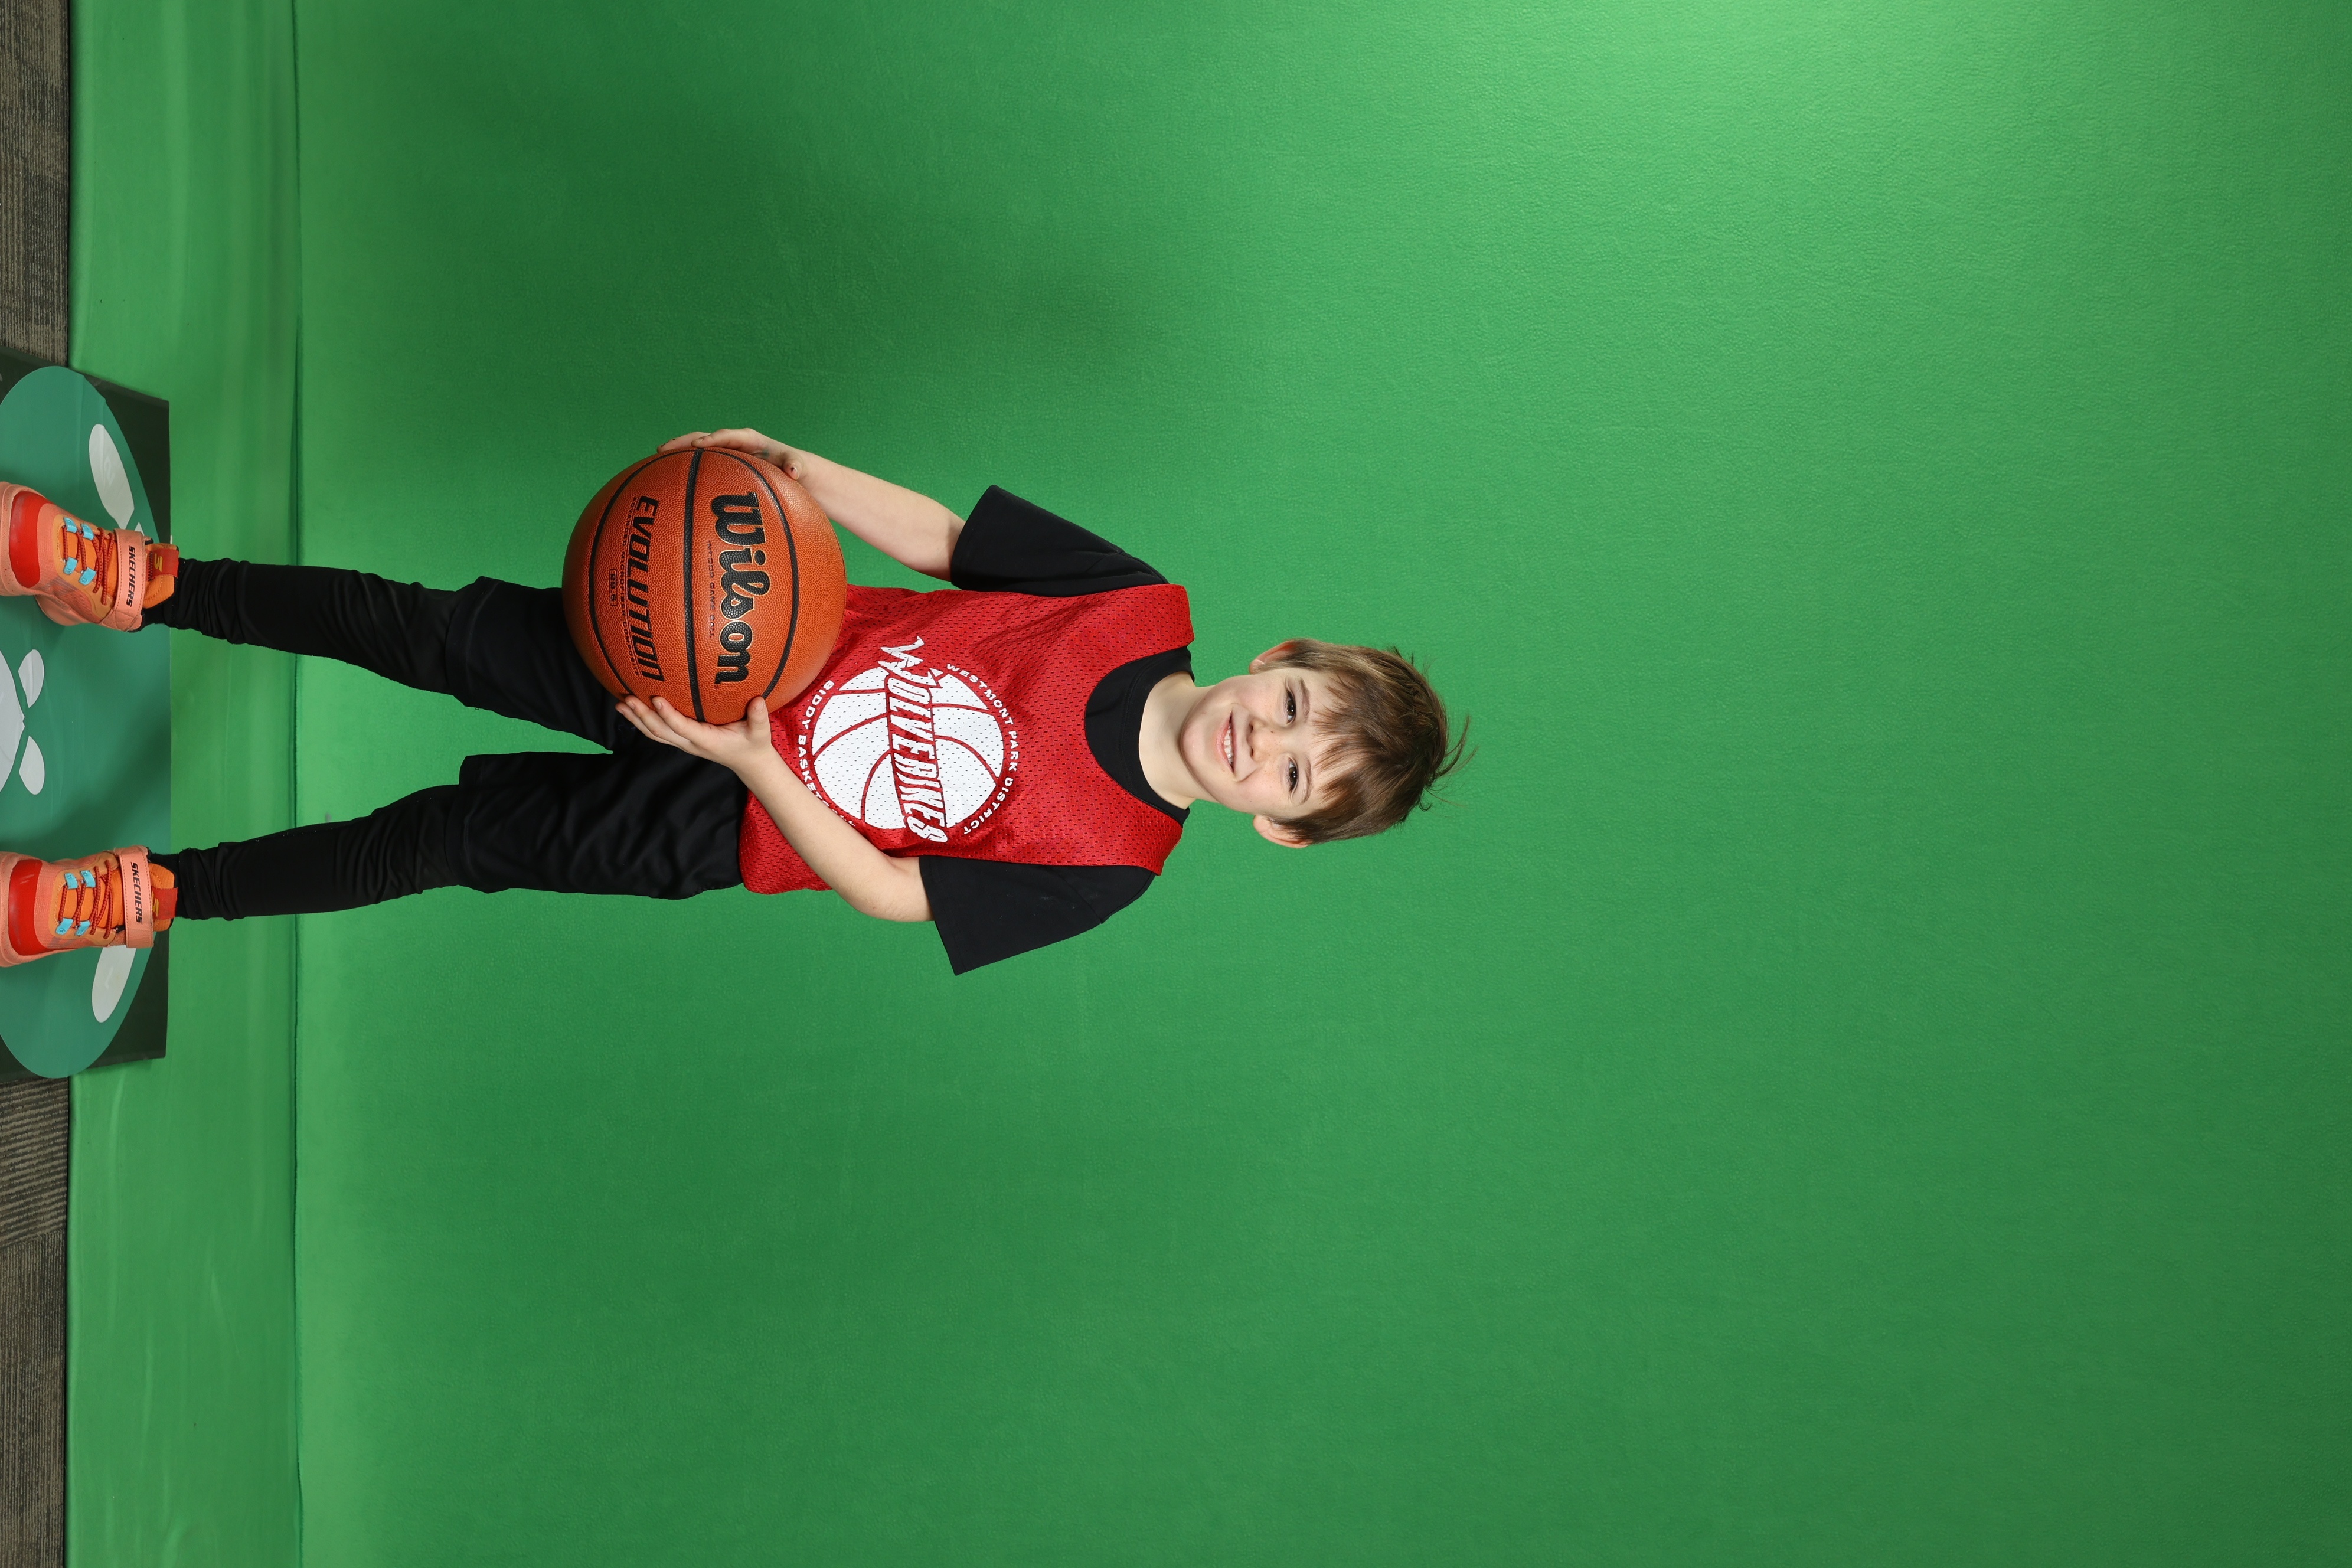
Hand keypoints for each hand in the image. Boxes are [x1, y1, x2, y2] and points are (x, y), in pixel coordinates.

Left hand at [616, 694, 778, 773]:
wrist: (749, 763)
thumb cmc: (753, 744)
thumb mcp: (760, 733)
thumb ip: (759, 718)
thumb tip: (758, 700)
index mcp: (707, 740)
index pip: (683, 728)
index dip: (668, 715)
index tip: (657, 699)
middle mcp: (691, 743)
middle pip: (660, 731)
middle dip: (642, 716)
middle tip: (627, 699)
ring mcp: (684, 743)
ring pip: (655, 733)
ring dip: (636, 720)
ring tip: (620, 704)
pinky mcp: (682, 740)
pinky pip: (658, 732)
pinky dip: (642, 722)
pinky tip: (631, 710)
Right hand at [658, 427, 804, 479]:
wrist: (794, 473)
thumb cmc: (797, 469)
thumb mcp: (800, 466)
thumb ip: (797, 465)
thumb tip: (793, 470)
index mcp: (751, 440)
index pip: (729, 436)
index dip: (714, 439)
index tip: (699, 446)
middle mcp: (734, 444)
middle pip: (705, 438)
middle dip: (684, 442)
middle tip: (662, 450)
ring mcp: (726, 455)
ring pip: (698, 450)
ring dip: (678, 453)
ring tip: (655, 459)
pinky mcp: (722, 467)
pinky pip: (700, 465)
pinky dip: (684, 467)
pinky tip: (666, 478)